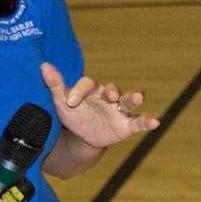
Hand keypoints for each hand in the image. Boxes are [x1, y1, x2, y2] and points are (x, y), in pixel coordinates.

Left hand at [40, 62, 159, 149]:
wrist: (82, 136)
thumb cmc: (73, 113)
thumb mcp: (61, 101)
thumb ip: (55, 84)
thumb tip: (44, 65)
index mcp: (91, 90)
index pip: (88, 84)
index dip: (80, 91)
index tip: (71, 102)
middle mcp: (107, 97)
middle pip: (112, 89)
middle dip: (112, 91)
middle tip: (109, 95)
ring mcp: (118, 110)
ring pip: (128, 102)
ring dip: (133, 99)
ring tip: (138, 96)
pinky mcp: (126, 125)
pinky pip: (138, 122)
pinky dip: (147, 121)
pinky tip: (156, 122)